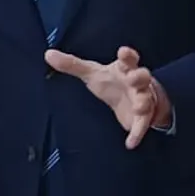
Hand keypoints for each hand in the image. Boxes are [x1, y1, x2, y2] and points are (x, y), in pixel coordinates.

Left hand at [45, 47, 172, 148]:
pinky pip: (142, 125)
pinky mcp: (142, 117)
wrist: (131, 101)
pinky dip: (137, 134)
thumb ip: (72, 64)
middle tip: (132, 78)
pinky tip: (131, 143)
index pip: (128, 58)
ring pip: (146, 99)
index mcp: (124, 68)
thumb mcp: (92, 73)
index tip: (123, 52)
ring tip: (139, 107)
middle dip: (139, 76)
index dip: (127, 55)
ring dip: (144, 102)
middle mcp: (136, 82)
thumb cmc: (112, 82)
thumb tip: (48, 54)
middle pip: (142, 76)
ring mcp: (142, 99)